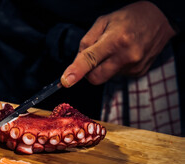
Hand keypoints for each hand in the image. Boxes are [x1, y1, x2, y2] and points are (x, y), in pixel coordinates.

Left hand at [61, 1, 175, 86]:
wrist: (160, 19)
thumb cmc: (128, 18)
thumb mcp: (103, 22)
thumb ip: (86, 44)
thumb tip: (74, 65)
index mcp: (116, 40)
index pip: (91, 60)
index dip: (76, 71)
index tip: (66, 81)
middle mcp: (127, 56)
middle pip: (95, 77)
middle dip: (88, 72)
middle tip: (93, 57)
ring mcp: (135, 66)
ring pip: (106, 77)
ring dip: (104, 67)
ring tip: (115, 48)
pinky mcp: (139, 72)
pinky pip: (117, 75)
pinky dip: (115, 67)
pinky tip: (124, 53)